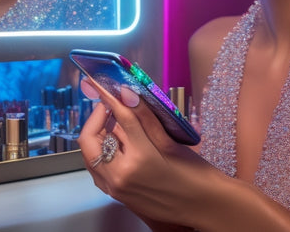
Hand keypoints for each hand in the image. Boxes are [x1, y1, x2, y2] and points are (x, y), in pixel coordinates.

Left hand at [77, 78, 211, 226]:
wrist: (200, 206)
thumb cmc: (192, 174)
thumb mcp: (169, 140)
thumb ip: (144, 115)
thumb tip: (127, 92)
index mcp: (137, 159)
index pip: (118, 117)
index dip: (109, 96)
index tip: (103, 84)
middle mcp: (120, 176)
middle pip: (89, 139)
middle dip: (96, 117)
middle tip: (110, 104)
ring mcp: (115, 188)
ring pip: (90, 154)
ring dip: (98, 133)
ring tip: (115, 119)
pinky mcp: (116, 194)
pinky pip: (98, 168)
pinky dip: (102, 150)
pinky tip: (119, 141)